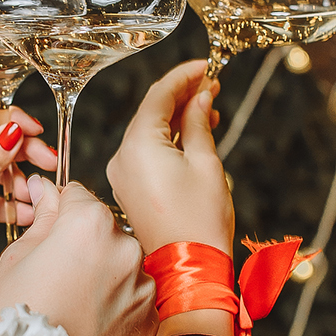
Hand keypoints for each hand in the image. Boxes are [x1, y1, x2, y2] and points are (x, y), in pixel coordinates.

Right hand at [0, 179, 156, 335]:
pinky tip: (90, 322)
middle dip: (84, 244)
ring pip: (122, 263)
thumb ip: (44, 218)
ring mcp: (142, 285)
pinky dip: (117, 304)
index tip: (51, 228)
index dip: (60, 210)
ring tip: (73, 304)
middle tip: (56, 276)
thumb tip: (48, 191)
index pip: (78, 196)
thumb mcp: (15, 258)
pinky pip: (134, 296)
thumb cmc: (13, 322)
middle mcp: (125, 248)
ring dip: (104, 273)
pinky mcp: (150, 318)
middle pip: (104, 230)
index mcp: (90, 224)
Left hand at [107, 60, 232, 255]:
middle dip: (182, 96)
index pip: (159, 96)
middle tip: (212, 86)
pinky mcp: (129, 190)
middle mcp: (122, 157)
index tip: (206, 66)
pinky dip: (168, 141)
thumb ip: (199, 123)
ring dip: (177, 119)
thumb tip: (200, 97)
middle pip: (151, 113)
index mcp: (138, 145)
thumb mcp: (206, 162)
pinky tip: (193, 135)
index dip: (184, 77)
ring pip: (149, 133)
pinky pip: (145, 154)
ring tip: (210, 110)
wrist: (189, 270)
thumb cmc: (200, 219)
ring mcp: (122, 175)